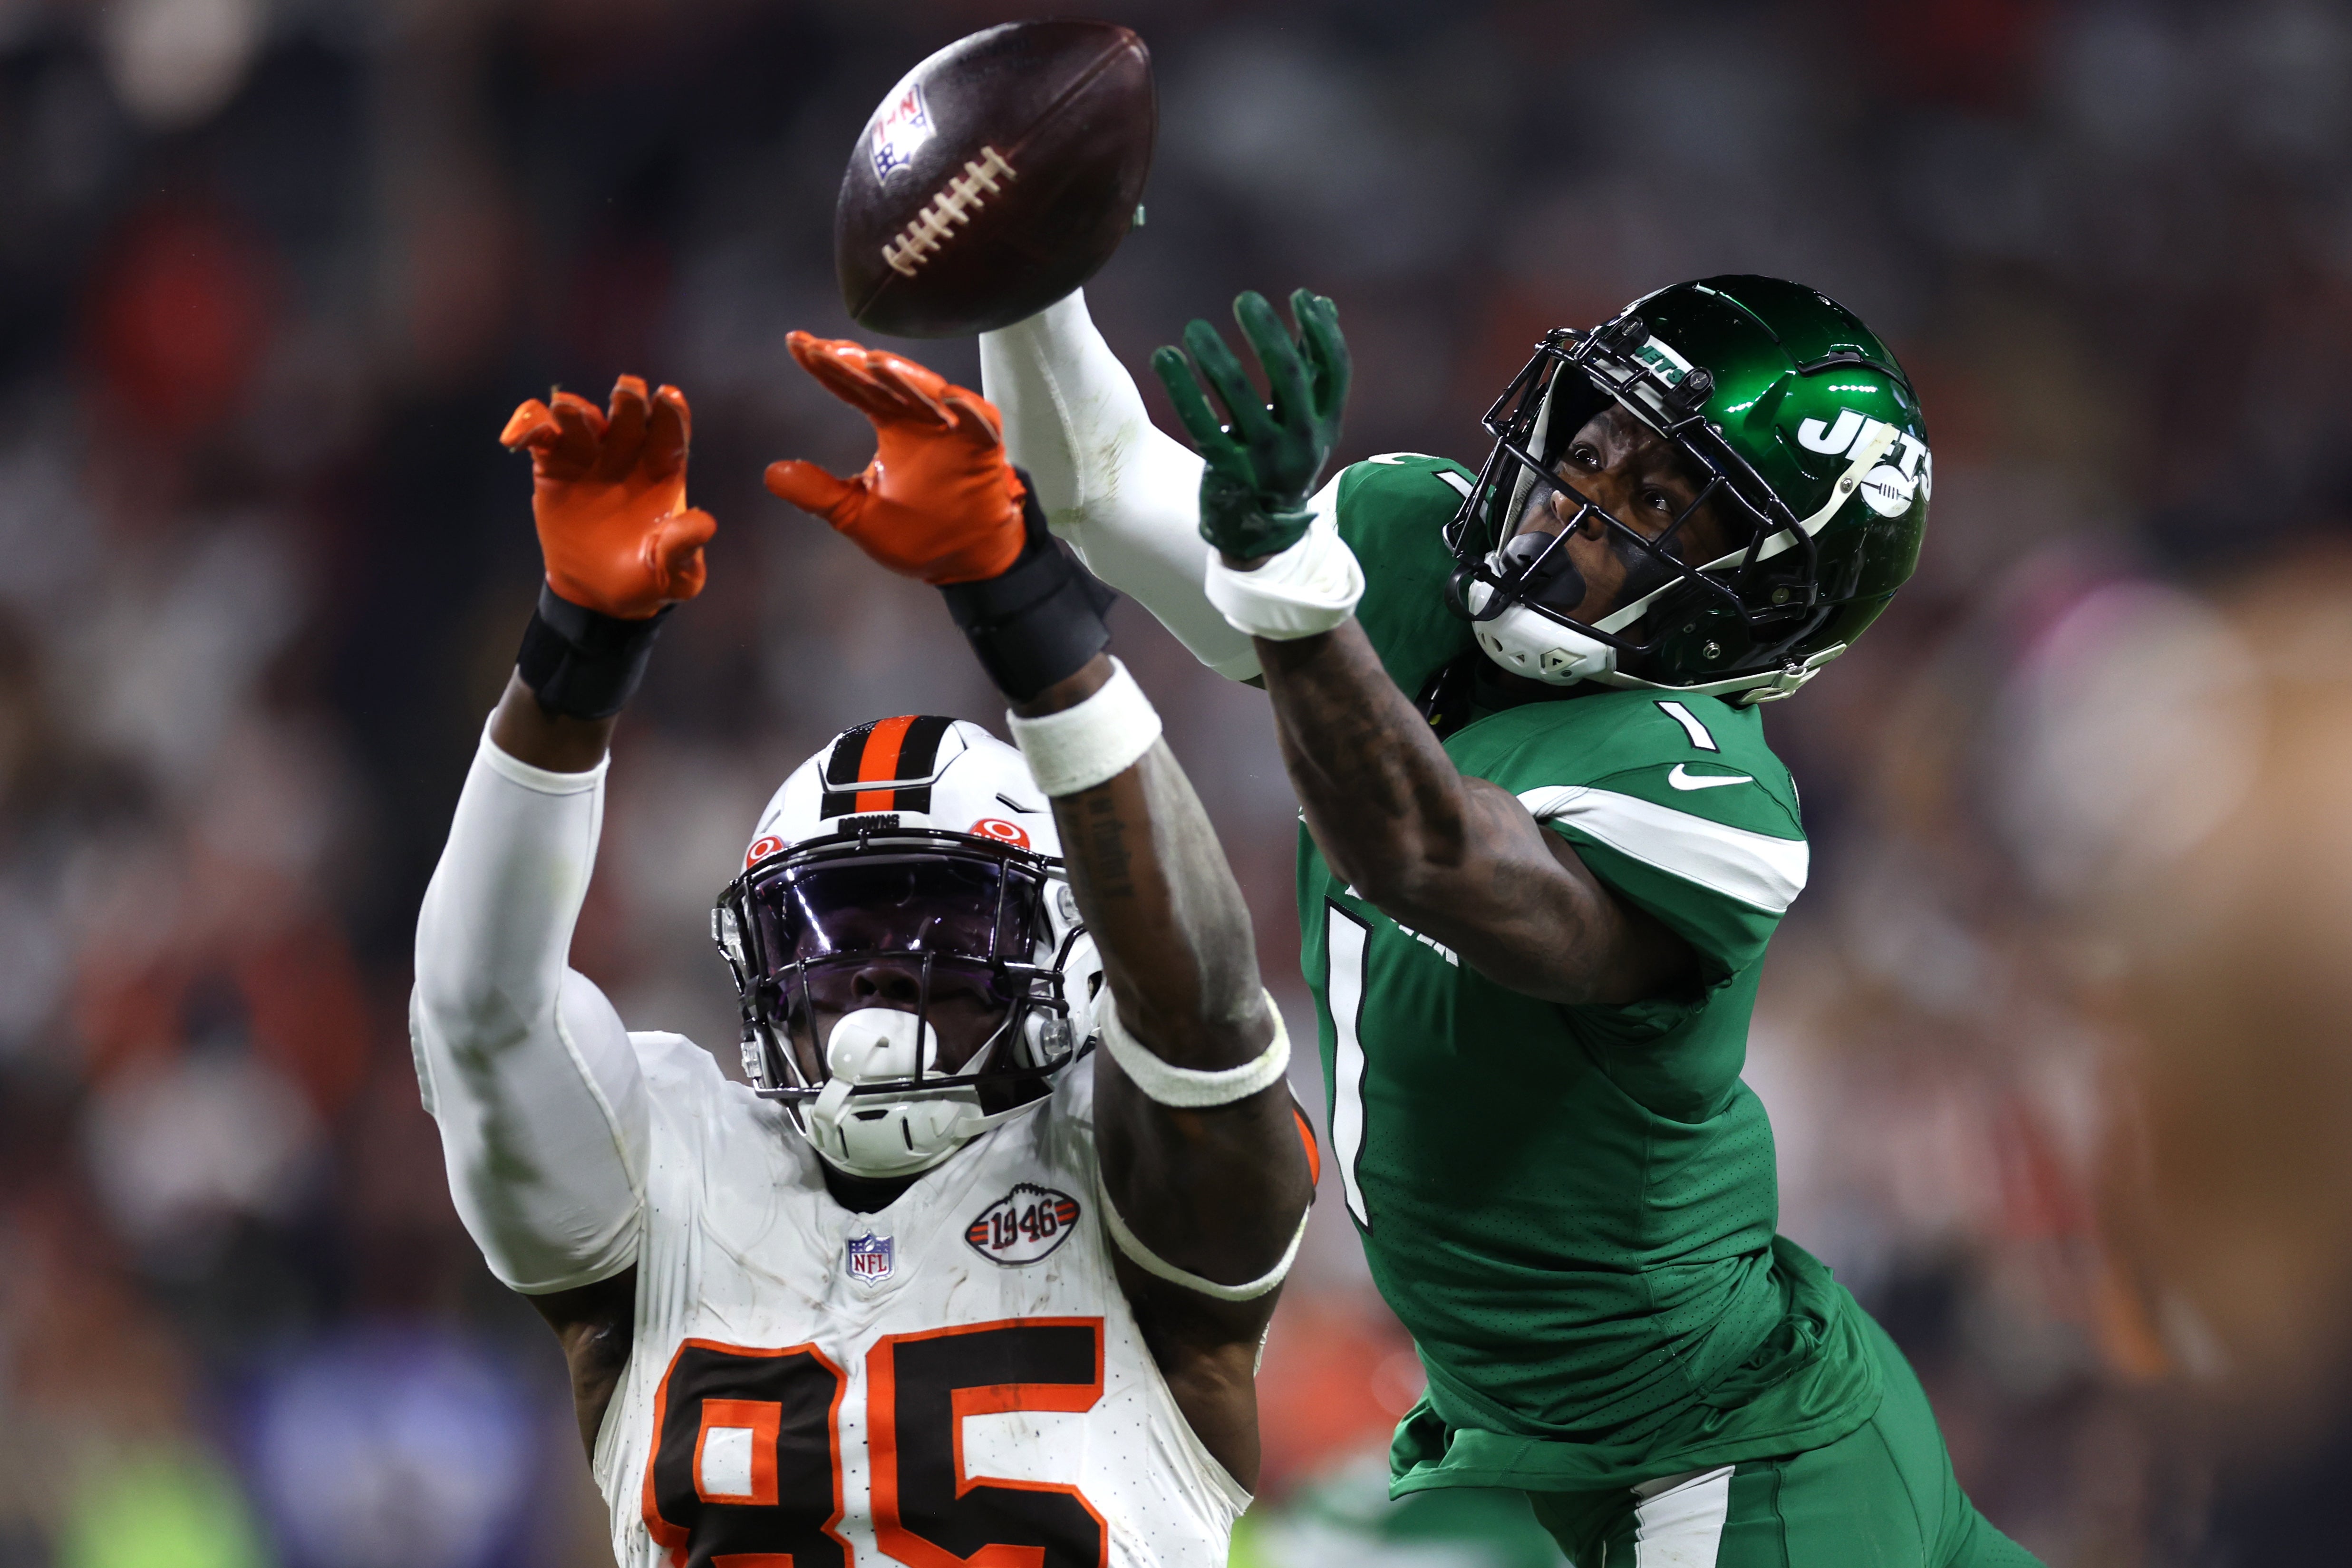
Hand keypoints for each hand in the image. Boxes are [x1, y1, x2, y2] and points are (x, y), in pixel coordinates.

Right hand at [500, 376, 714, 618]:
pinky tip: (515, 440)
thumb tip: (705, 523)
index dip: (672, 414)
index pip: (671, 434)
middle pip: (629, 415)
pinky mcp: (554, 464)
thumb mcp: (674, 574)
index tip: (669, 397)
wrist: (598, 595)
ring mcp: (590, 456)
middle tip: (627, 389)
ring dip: (575, 409)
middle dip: (629, 400)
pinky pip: (541, 434)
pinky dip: (528, 426)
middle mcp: (627, 455)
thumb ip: (685, 548)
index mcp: (663, 473)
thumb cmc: (646, 581)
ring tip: (566, 410)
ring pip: (582, 418)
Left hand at [766, 332, 1025, 584]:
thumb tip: (772, 473)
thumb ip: (818, 493)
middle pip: (886, 382)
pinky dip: (967, 409)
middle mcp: (920, 419)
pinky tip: (948, 396)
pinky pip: (980, 422)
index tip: (796, 344)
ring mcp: (954, 429)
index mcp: (892, 426)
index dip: (826, 366)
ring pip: (928, 393)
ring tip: (876, 363)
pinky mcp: (985, 447)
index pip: (854, 387)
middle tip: (826, 349)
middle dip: (857, 363)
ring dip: (904, 377)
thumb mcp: (856, 515)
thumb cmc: (919, 535)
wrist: (966, 561)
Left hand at [1151, 289, 1349, 561]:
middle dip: (1269, 334)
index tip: (1300, 296)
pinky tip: (1164, 356)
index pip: (1334, 370)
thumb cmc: (1285, 455)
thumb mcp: (1309, 417)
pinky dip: (1182, 388)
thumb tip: (1323, 303)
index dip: (1321, 330)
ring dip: (1217, 357)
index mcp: (1327, 423)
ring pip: (1240, 398)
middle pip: (1290, 378)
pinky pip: (1200, 424)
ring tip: (1195, 328)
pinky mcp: (1226, 469)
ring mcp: (1263, 459)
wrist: (1262, 530)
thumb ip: (1313, 365)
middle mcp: (1301, 441)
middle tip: (1245, 300)